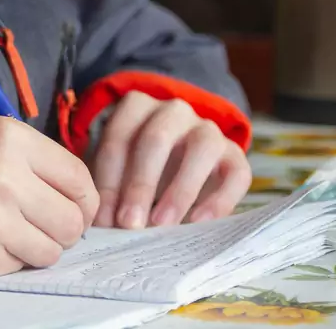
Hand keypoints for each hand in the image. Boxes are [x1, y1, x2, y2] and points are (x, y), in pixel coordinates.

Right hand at [0, 117, 98, 277]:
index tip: (72, 209)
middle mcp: (7, 173)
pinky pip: (19, 266)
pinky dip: (6, 261)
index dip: (82, 200)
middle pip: (73, 218)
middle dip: (62, 229)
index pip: (79, 177)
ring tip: (2, 235)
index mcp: (9, 136)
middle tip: (36, 228)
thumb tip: (73, 192)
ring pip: (53, 249)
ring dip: (36, 249)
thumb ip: (25, 158)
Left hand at [90, 92, 251, 229]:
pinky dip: (219, 199)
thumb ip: (110, 191)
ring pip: (202, 148)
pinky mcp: (234, 155)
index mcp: (137, 107)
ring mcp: (208, 130)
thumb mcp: (118, 172)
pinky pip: (236, 173)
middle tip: (129, 224)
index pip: (119, 137)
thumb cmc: (138, 170)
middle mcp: (175, 112)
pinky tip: (198, 223)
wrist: (180, 162)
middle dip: (140, 184)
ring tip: (162, 225)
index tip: (104, 219)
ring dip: (180, 189)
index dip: (109, 180)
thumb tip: (99, 228)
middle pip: (156, 139)